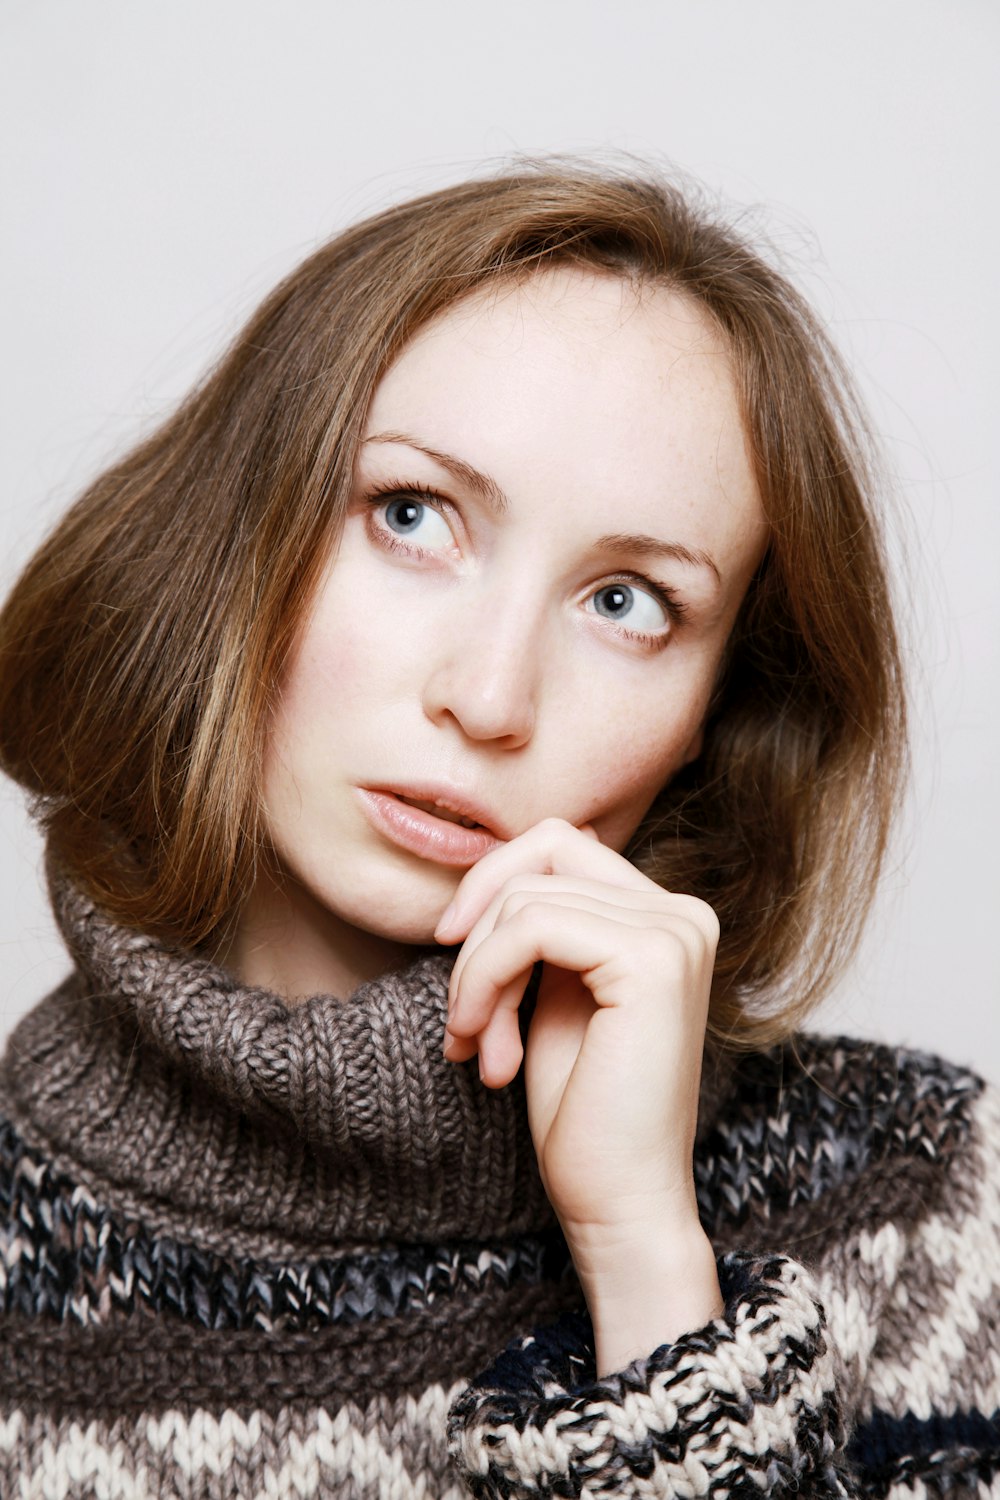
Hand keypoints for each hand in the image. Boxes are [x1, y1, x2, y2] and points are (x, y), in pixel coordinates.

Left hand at [434, 817, 723, 1369]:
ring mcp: (675, 933)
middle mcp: (684, 915)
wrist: (619, 1201)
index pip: (559, 845)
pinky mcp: (652, 961)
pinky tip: (485, 1048)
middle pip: (541, 852)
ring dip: (477, 975)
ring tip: (477, 1047)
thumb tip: (505, 865)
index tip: (456, 959)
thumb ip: (544, 926)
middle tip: (461, 1015)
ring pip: (524, 898)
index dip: (492, 887)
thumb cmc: (582, 1112)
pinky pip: (529, 928)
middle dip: (480, 926)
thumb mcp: (553, 994)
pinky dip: (484, 981)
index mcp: (666, 918)